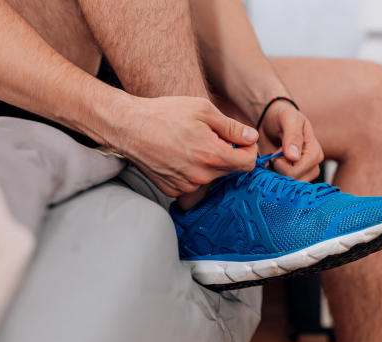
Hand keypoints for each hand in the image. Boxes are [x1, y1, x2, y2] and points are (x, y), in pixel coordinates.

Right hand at [112, 96, 259, 196]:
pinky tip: (178, 155)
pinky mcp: (173, 190)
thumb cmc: (164, 114)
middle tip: (209, 135)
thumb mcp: (203, 110)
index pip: (248, 163)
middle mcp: (202, 176)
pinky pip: (193, 183)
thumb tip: (251, 138)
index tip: (240, 140)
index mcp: (213, 155)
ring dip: (208, 162)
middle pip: (230, 170)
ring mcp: (187, 186)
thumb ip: (232, 127)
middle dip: (227, 153)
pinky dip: (192, 171)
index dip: (248, 149)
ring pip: (211, 176)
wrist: (130, 127)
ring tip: (190, 144)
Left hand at [258, 100, 324, 181]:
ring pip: (288, 186)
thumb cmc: (282, 117)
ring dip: (276, 172)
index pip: (296, 171)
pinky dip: (275, 176)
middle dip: (278, 168)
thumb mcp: (288, 119)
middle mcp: (313, 166)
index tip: (277, 150)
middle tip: (276, 154)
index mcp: (315, 153)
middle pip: (293, 181)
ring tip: (276, 158)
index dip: (281, 163)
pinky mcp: (294, 178)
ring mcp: (304, 174)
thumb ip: (293, 136)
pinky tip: (274, 165)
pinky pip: (284, 186)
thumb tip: (294, 157)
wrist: (273, 121)